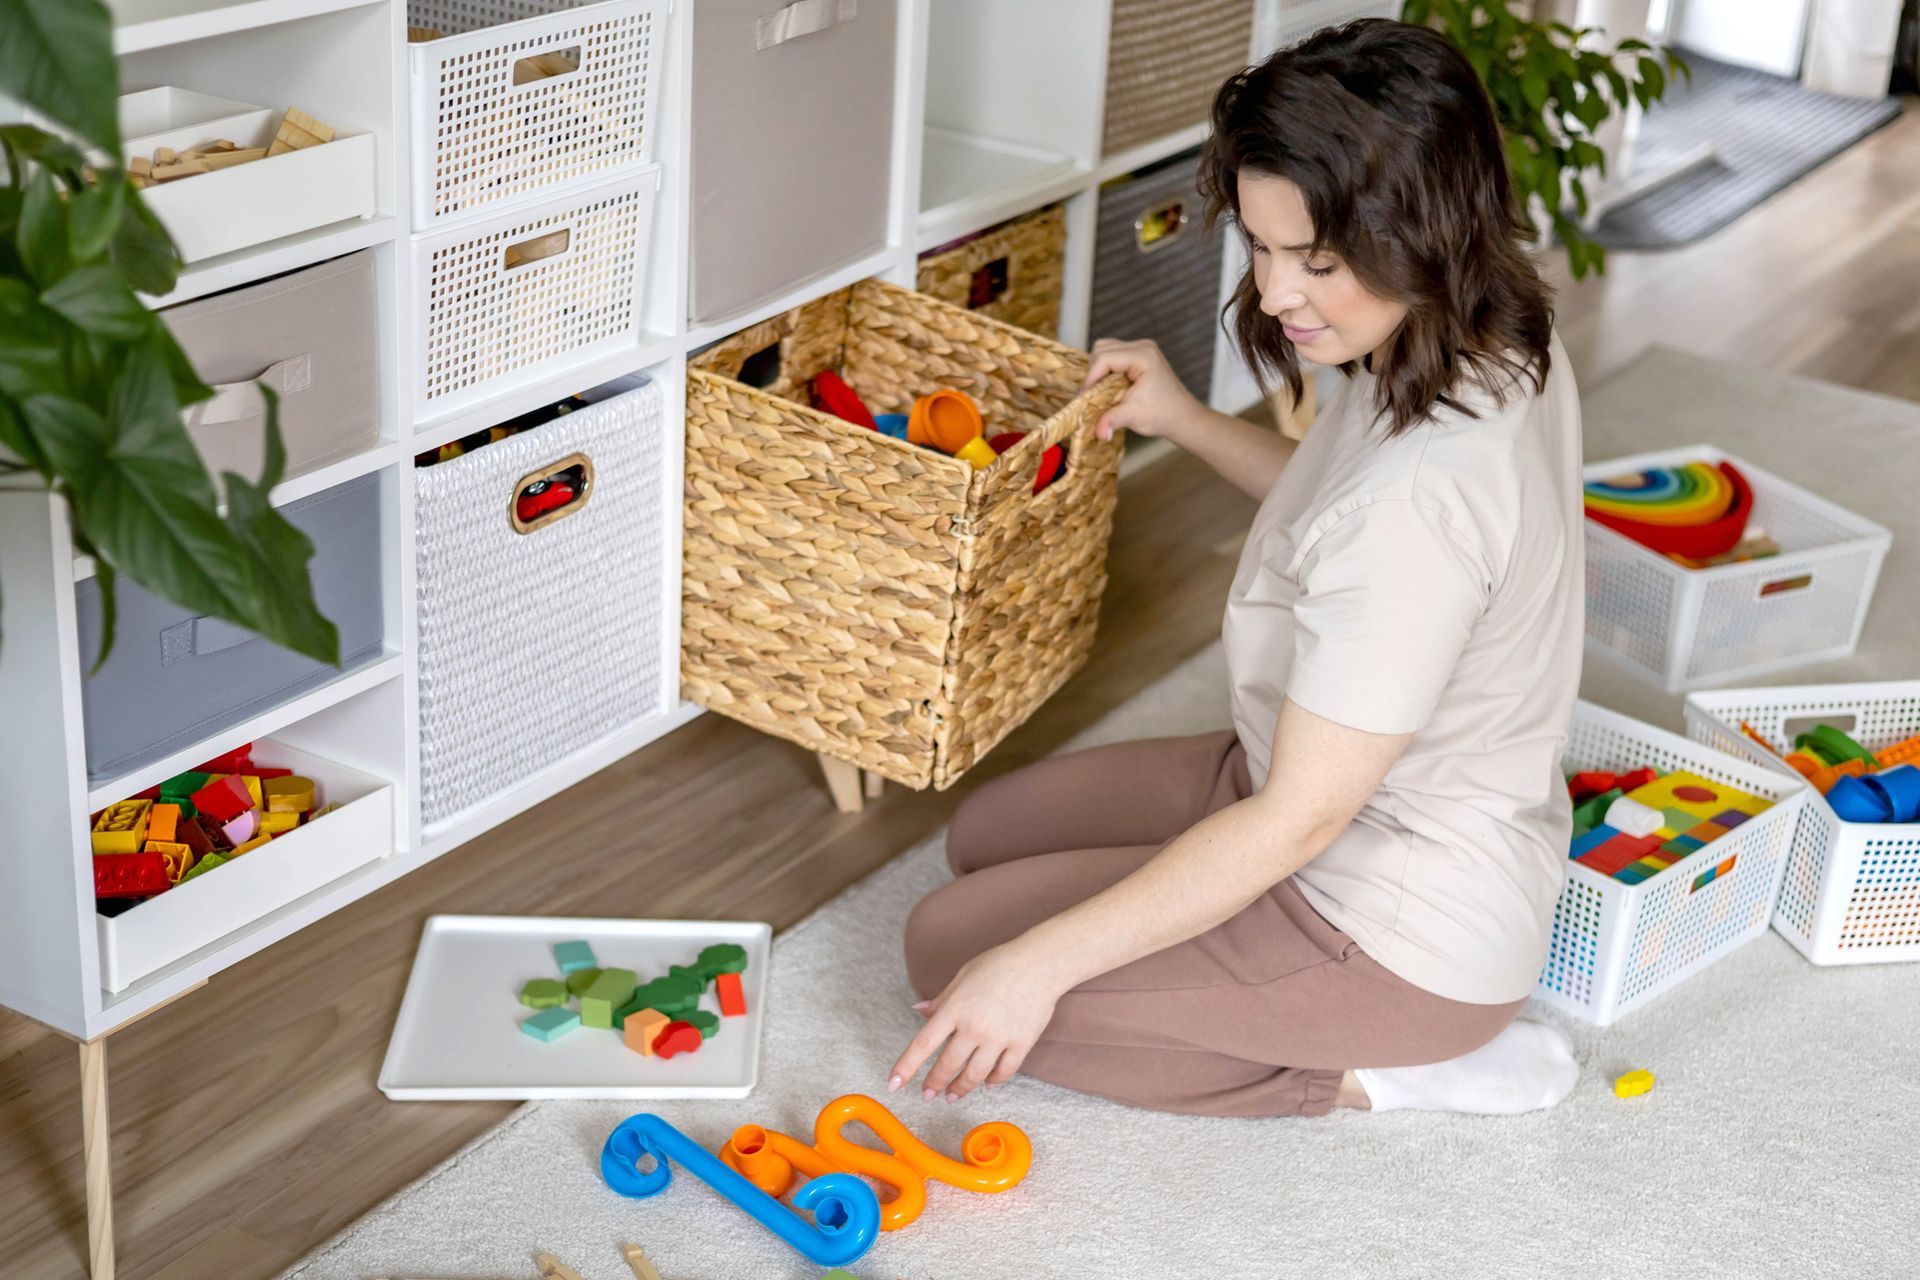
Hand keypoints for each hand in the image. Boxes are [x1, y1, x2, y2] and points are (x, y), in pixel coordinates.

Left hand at [887, 941, 1060, 1103]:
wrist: (1040, 963)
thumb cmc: (1000, 964)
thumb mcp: (963, 975)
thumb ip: (941, 999)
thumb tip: (918, 1010)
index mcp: (955, 1008)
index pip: (923, 1044)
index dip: (906, 1067)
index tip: (893, 1084)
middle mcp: (974, 1027)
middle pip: (948, 1065)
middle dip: (935, 1084)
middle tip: (927, 1095)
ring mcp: (999, 1038)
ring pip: (975, 1075)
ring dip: (961, 1088)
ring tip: (953, 1096)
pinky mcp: (1021, 1044)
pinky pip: (1004, 1072)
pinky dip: (993, 1081)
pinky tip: (986, 1084)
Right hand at [1082, 338, 1202, 443]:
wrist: (1182, 417)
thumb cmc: (1163, 414)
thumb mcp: (1134, 416)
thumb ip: (1112, 420)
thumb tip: (1098, 433)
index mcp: (1143, 356)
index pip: (1104, 358)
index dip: (1091, 377)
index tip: (1084, 397)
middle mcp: (1142, 347)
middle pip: (1102, 348)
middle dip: (1093, 371)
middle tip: (1091, 394)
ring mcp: (1142, 349)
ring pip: (1106, 349)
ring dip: (1098, 370)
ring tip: (1098, 390)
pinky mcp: (1140, 356)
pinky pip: (1114, 355)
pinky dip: (1106, 369)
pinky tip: (1108, 387)